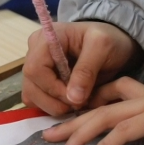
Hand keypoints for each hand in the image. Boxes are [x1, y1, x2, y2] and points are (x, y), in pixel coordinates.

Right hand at [23, 21, 143, 114]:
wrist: (112, 42)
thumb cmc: (107, 39)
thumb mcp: (102, 47)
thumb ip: (86, 70)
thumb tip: (72, 98)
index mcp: (45, 38)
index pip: (35, 69)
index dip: (53, 88)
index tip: (76, 98)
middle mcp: (34, 51)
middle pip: (31, 85)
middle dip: (54, 101)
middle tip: (79, 103)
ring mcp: (35, 67)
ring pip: (31, 96)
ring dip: (53, 106)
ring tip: (77, 102)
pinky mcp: (39, 80)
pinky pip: (37, 100)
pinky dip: (52, 106)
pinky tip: (70, 102)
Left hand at [42, 77, 143, 144]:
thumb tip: (133, 131)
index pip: (116, 88)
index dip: (93, 99)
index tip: (75, 113)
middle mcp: (141, 97)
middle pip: (99, 108)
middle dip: (72, 123)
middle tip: (48, 136)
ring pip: (103, 118)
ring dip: (79, 137)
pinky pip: (121, 132)